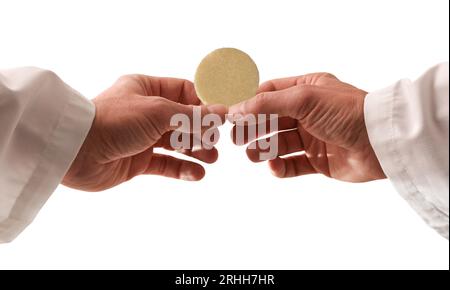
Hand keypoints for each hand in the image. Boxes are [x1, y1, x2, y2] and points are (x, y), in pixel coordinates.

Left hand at [63, 75, 226, 190]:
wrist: (76, 151)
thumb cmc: (114, 121)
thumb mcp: (158, 111)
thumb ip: (192, 115)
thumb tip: (222, 112)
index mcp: (147, 89)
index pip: (184, 92)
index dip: (204, 103)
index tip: (222, 116)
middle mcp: (145, 111)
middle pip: (183, 120)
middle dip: (202, 131)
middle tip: (216, 142)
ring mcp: (142, 137)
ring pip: (176, 143)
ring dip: (196, 151)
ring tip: (211, 159)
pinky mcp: (138, 161)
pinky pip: (165, 164)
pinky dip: (182, 169)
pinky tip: (197, 174)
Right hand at [229, 73, 385, 181]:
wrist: (380, 142)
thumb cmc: (345, 112)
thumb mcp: (303, 98)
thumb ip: (267, 103)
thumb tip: (236, 108)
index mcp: (307, 89)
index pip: (270, 93)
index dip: (249, 103)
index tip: (231, 114)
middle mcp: (309, 112)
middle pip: (271, 120)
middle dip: (253, 128)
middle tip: (236, 139)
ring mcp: (314, 137)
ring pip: (279, 144)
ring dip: (263, 149)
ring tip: (252, 155)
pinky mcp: (319, 160)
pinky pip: (293, 165)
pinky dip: (280, 167)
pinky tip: (273, 166)